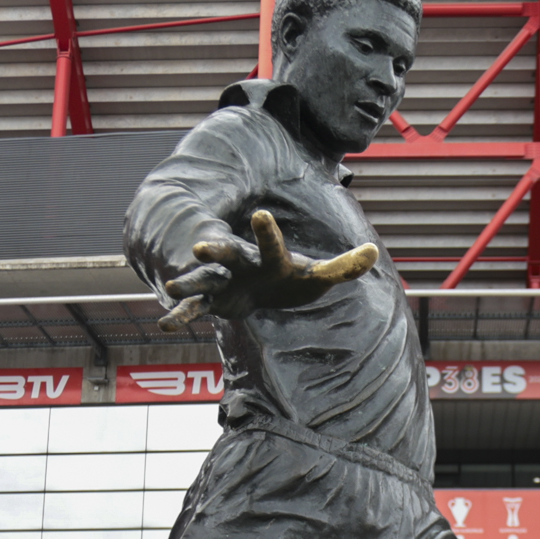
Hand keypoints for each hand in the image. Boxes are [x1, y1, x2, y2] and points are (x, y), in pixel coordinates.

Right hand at [158, 210, 379, 327]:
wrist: (257, 286)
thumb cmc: (288, 277)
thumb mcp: (316, 275)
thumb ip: (342, 267)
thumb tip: (373, 253)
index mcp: (268, 257)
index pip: (270, 243)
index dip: (267, 232)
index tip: (261, 214)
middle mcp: (242, 265)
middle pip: (227, 254)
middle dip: (215, 251)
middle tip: (201, 248)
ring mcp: (223, 282)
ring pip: (204, 280)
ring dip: (191, 283)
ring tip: (176, 286)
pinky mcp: (211, 301)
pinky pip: (194, 308)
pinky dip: (180, 314)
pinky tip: (165, 324)